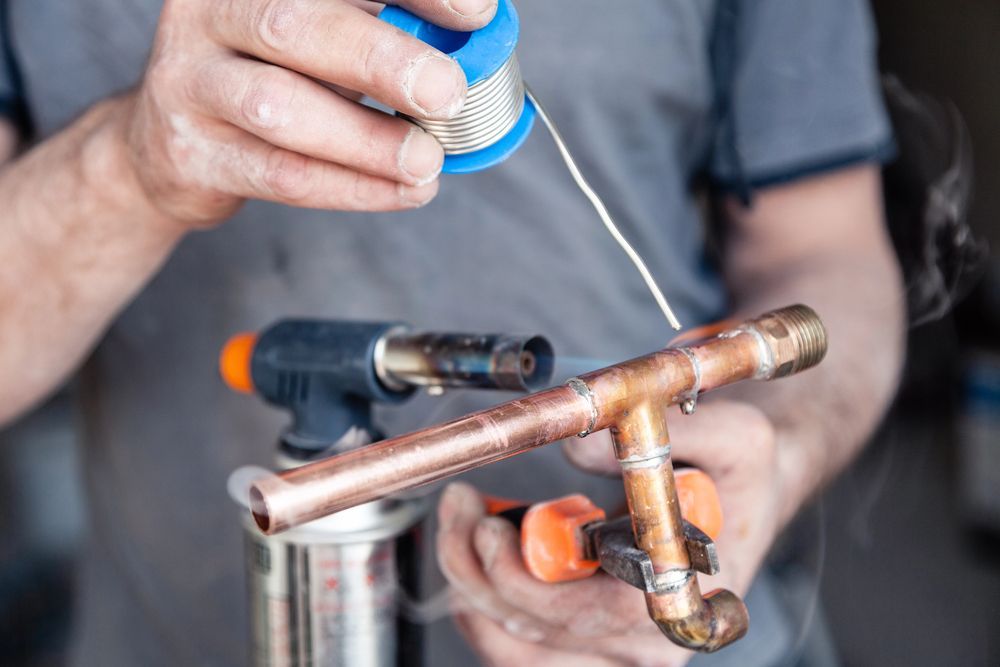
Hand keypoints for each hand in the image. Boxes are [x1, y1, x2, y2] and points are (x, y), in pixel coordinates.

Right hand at [119, 0, 497, 225]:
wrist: (172, 142)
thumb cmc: (274, 76)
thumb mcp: (325, 38)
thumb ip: (386, 32)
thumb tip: (477, 48)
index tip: (477, 12)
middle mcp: (213, 13)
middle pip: (296, 28)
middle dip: (381, 60)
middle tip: (446, 92)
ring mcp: (191, 82)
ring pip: (281, 108)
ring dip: (366, 139)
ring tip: (427, 161)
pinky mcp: (192, 153)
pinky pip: (280, 174)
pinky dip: (352, 187)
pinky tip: (404, 191)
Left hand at [437, 400, 781, 666]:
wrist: (742, 492)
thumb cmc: (738, 473)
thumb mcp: (735, 436)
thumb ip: (666, 432)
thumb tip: (579, 449)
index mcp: (678, 598)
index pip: (585, 614)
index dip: (523, 580)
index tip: (489, 527)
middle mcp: (645, 642)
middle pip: (533, 631)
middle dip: (478, 565)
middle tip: (461, 506)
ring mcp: (611, 650)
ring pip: (512, 641)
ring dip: (470, 579)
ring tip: (461, 517)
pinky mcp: (584, 643)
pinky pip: (514, 643)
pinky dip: (480, 600)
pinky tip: (474, 553)